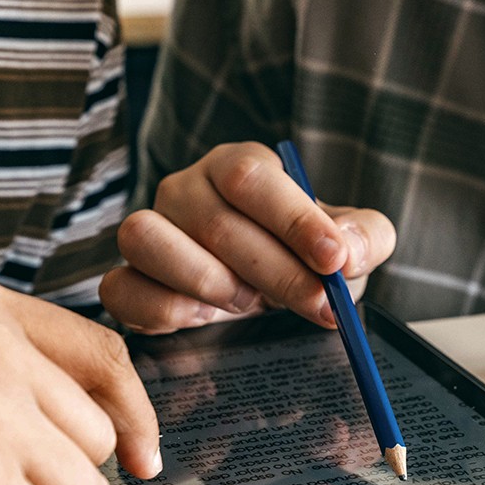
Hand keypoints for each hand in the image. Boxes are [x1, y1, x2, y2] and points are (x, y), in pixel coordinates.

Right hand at [101, 142, 395, 332]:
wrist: (274, 289)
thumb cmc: (306, 257)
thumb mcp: (350, 245)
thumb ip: (365, 238)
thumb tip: (347, 250)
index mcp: (237, 166)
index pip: (251, 176)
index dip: (294, 219)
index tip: (334, 259)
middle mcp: (186, 189)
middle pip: (216, 222)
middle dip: (278, 272)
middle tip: (319, 304)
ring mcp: (149, 232)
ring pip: (145, 238)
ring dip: (207, 281)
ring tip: (249, 303)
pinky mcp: (127, 279)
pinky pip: (119, 288)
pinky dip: (163, 308)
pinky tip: (205, 319)